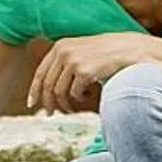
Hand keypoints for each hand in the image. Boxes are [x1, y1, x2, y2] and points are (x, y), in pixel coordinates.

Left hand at [27, 33, 151, 113]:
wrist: (129, 50)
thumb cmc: (106, 55)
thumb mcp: (81, 52)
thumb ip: (65, 64)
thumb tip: (49, 90)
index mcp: (60, 46)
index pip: (41, 73)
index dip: (35, 90)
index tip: (32, 104)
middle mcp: (63, 52)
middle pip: (48, 85)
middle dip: (48, 103)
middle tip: (50, 114)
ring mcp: (73, 61)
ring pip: (59, 92)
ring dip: (66, 104)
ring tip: (73, 108)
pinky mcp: (84, 71)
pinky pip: (74, 94)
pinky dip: (79, 99)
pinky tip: (88, 96)